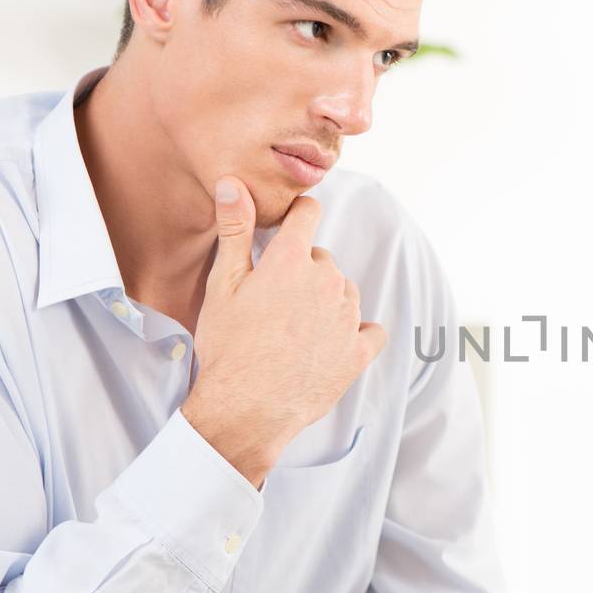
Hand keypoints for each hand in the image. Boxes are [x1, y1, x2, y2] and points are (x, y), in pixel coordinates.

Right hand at [181, 176, 386, 484]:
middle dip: (301, 273)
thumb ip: (235, 230)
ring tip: (294, 332)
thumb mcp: (223, 284)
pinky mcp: (360, 350)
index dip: (297, 217)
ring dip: (326, 303)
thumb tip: (234, 183)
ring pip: (343, 293)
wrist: (246, 409)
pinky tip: (330, 347)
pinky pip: (369, 330)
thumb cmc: (228, 346)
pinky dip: (354, 335)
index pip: (308, 213)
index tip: (289, 229)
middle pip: (321, 260)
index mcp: (292, 258)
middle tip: (273, 305)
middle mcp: (328, 279)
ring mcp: (348, 316)